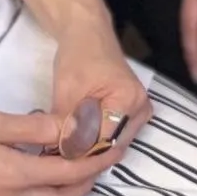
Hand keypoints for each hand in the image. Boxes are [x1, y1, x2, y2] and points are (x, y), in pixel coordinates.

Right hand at [0, 107, 126, 195]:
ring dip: (68, 190)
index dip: (96, 162)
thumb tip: (68, 128)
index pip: (70, 173)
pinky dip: (46, 191)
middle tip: (101, 161)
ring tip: (77, 166)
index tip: (114, 149)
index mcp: (17, 174)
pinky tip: (43, 172)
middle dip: (87, 183)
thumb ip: (32, 128)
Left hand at [48, 21, 153, 166]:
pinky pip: (113, 138)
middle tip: (56, 158)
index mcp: (129, 100)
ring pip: (112, 146)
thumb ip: (66, 125)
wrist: (89, 37)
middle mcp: (141, 111)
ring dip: (88, 151)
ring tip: (63, 150)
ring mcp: (140, 115)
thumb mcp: (67, 92)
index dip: (78, 152)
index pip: (103, 141)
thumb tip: (59, 155)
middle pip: (111, 147)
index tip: (55, 156)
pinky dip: (94, 142)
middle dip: (83, 155)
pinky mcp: (133, 116)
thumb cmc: (77, 57)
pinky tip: (75, 143)